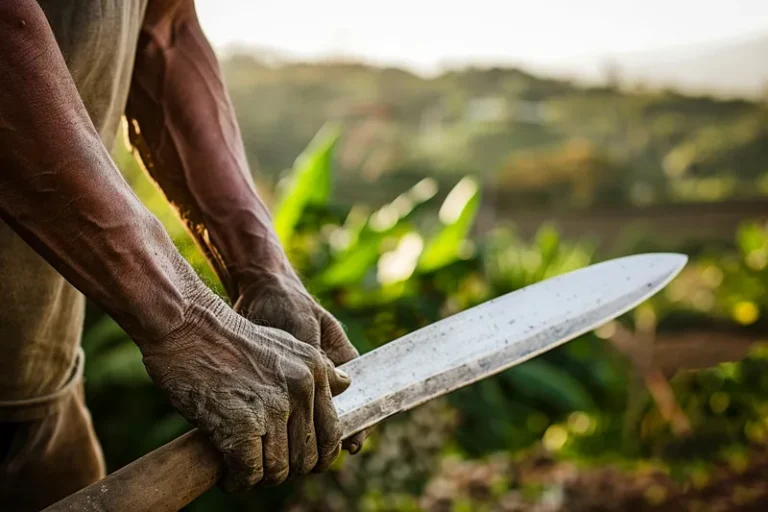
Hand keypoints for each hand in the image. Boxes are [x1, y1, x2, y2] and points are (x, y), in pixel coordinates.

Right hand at [139, 289, 349, 491]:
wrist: (186, 325)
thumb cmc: (228, 337)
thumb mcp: (286, 344)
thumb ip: (318, 368)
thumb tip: (346, 385)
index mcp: (315, 371)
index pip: (333, 431)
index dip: (317, 455)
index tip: (298, 461)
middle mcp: (301, 389)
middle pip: (307, 457)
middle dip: (286, 468)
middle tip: (264, 465)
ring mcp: (273, 408)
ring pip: (279, 470)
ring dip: (260, 477)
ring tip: (243, 471)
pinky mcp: (242, 426)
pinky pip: (250, 473)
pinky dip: (238, 481)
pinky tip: (229, 475)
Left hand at [233, 269, 368, 453]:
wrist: (258, 292)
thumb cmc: (288, 304)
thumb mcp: (305, 328)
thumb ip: (318, 358)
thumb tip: (337, 387)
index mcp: (342, 361)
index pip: (360, 398)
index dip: (359, 424)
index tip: (352, 444)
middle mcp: (326, 375)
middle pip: (335, 416)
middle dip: (327, 440)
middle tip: (317, 459)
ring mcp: (303, 382)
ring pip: (311, 420)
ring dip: (304, 437)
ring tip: (296, 456)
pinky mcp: (281, 386)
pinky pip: (287, 414)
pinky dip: (282, 429)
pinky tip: (274, 444)